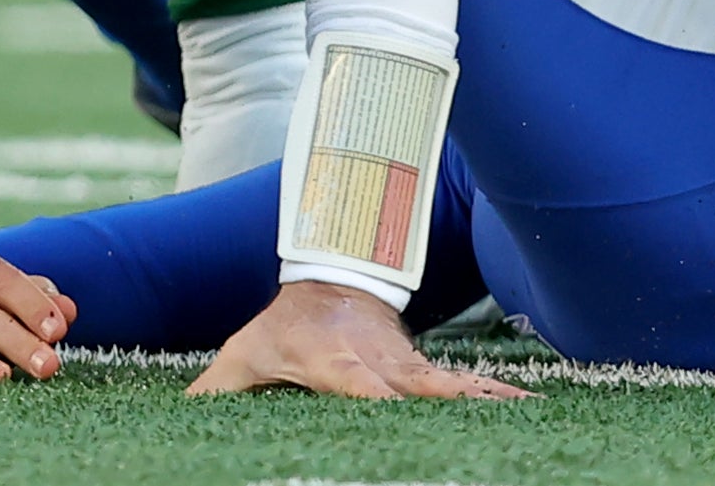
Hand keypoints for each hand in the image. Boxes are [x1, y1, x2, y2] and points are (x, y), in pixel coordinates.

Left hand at [187, 281, 529, 400]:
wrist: (327, 277)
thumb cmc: (283, 326)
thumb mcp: (244, 353)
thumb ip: (217, 388)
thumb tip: (181, 413)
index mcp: (336, 364)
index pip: (359, 387)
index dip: (378, 402)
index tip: (397, 421)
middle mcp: (380, 367)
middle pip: (420, 393)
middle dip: (450, 412)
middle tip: (481, 437)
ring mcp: (407, 366)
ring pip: (453, 387)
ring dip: (487, 403)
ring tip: (530, 420)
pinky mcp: (424, 370)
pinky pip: (465, 386)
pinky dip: (499, 398)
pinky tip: (533, 412)